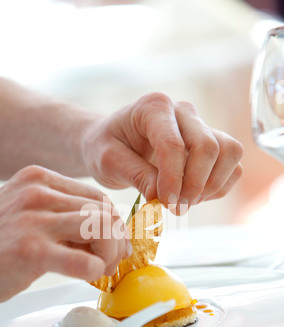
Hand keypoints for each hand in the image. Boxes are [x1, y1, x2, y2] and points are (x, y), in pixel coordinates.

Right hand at [0, 165, 130, 309]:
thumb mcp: (25, 214)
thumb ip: (62, 215)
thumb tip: (110, 231)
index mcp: (37, 179)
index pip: (96, 197)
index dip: (111, 223)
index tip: (110, 243)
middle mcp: (36, 193)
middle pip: (103, 212)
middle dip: (115, 241)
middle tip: (109, 261)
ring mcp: (32, 219)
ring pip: (101, 230)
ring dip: (109, 255)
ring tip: (99, 269)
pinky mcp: (30, 251)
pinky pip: (85, 261)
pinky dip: (95, 271)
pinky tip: (86, 276)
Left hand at [83, 93, 242, 212]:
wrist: (112, 142)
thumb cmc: (106, 147)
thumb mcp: (108, 161)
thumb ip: (136, 176)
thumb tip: (162, 198)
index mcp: (153, 107)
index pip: (174, 145)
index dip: (174, 179)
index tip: (166, 204)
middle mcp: (183, 111)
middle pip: (209, 147)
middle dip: (195, 184)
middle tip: (176, 208)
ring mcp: (201, 125)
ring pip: (229, 153)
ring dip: (211, 185)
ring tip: (185, 201)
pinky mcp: (211, 142)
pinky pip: (232, 165)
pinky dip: (219, 186)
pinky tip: (194, 196)